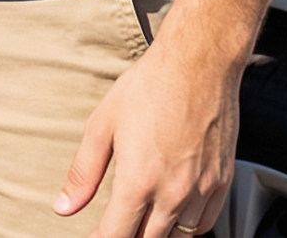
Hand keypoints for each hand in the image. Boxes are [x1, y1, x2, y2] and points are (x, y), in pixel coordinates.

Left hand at [56, 35, 240, 237]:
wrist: (198, 65)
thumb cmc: (149, 89)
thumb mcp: (101, 126)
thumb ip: (83, 172)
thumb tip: (64, 205)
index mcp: (139, 181)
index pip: (116, 236)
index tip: (94, 237)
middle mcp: (173, 193)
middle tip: (115, 227)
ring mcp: (202, 190)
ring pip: (179, 237)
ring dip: (157, 235)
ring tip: (140, 222)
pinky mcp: (222, 182)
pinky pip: (205, 224)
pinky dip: (187, 227)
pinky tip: (172, 216)